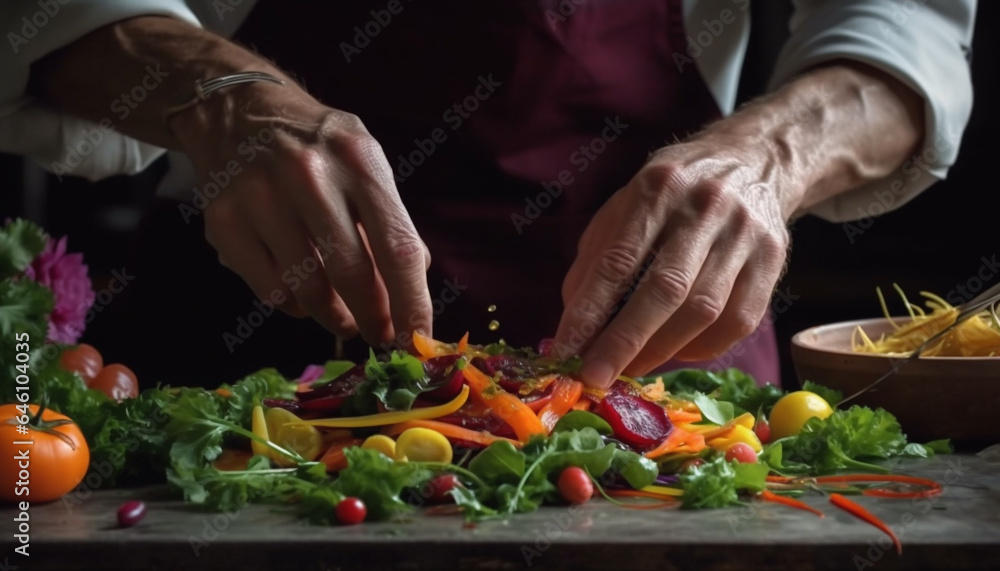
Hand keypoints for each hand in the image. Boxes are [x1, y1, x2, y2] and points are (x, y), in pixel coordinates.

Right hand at [171, 84, 432, 344]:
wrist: (237, 109)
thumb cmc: (317, 144)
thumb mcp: (365, 161)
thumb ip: (391, 218)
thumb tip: (414, 279)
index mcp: (357, 160)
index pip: (396, 247)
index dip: (411, 302)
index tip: (418, 338)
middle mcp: (308, 175)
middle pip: (352, 274)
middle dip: (373, 318)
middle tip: (381, 335)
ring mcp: (260, 198)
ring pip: (308, 289)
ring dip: (333, 317)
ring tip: (344, 319)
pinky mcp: (224, 221)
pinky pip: (270, 289)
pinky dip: (293, 305)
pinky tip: (302, 296)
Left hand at [554, 133, 790, 387]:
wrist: (753, 160)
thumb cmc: (672, 194)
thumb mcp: (624, 206)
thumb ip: (596, 259)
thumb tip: (576, 324)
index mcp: (658, 188)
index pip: (618, 260)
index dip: (590, 312)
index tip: (565, 351)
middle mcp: (706, 207)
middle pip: (665, 289)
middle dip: (625, 342)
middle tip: (594, 378)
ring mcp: (746, 234)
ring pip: (703, 311)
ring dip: (660, 350)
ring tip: (629, 369)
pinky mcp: (774, 259)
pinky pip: (738, 322)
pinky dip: (701, 348)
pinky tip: (675, 352)